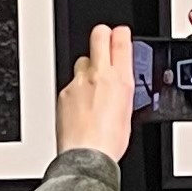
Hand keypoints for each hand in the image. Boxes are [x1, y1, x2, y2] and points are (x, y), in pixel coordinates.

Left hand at [56, 23, 134, 162]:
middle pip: (99, 35)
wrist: (87, 157)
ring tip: (91, 88)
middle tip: (104, 42)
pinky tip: (80, 108)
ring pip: (82, 61)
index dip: (121, 33)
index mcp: (121, 79)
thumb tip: (119, 82)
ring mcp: (79, 82)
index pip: (121, 39)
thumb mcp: (127, 111)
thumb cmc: (109, 142)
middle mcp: (99, 75)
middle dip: (102, 35)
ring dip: (87, 69)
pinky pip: (70, 83)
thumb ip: (121, 89)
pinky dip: (75, 91)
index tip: (120, 35)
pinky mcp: (64, 92)